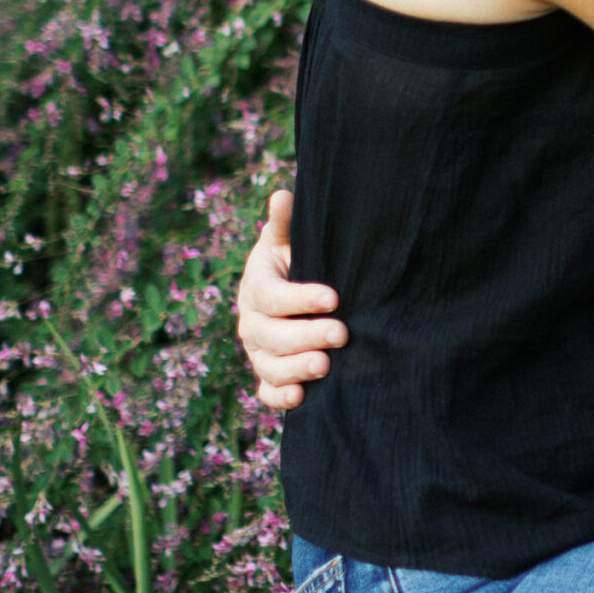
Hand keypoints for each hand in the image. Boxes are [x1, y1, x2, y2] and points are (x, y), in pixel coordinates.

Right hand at [236, 190, 347, 410]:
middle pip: (269, 335)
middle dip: (304, 336)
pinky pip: (267, 391)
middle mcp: (251, 322)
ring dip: (295, 369)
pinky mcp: (268, 374)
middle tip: (341, 334)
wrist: (291, 294)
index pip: (271, 295)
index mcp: (256, 286)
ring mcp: (257, 351)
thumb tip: (283, 195)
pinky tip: (303, 397)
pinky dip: (280, 397)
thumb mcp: (289, 241)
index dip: (299, 299)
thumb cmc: (296, 262)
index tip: (334, 297)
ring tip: (326, 366)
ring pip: (268, 365)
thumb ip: (287, 224)